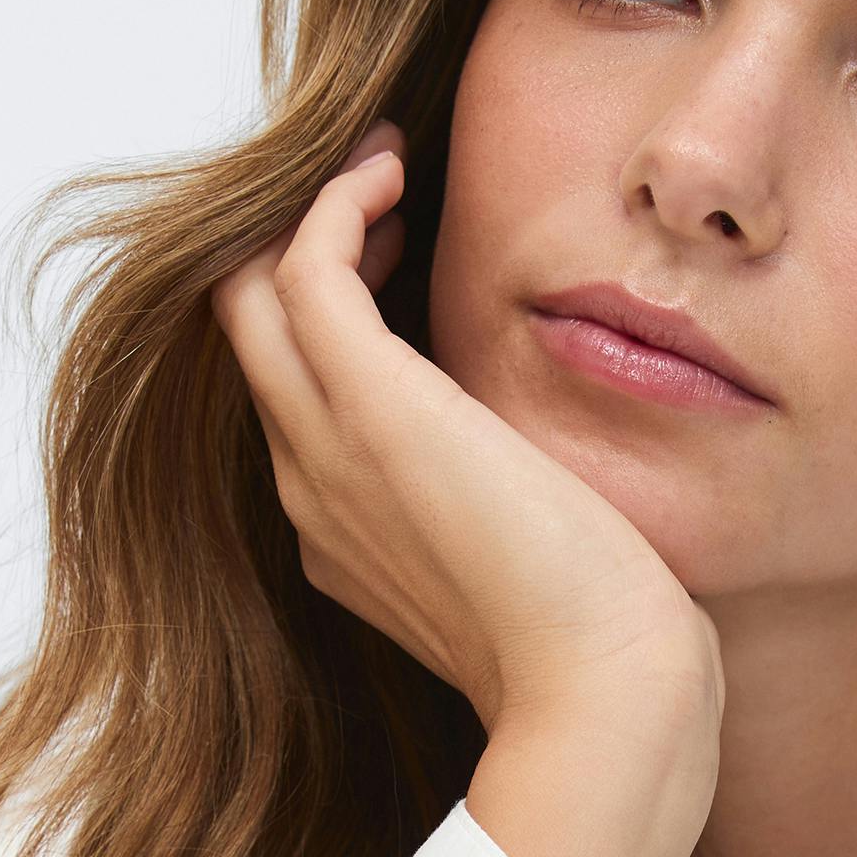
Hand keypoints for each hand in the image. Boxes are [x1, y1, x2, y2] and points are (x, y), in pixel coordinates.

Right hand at [209, 120, 720, 735]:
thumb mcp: (527, 556)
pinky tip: (390, 174)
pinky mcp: (368, 405)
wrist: (605, 689)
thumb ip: (498, 504)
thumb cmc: (597, 640)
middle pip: (251, 336)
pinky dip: (332, 203)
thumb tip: (528, 464)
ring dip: (314, 211)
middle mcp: (313, 492)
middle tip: (383, 187)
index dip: (332, 312)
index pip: (295, 395)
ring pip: (252, 294)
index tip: (400, 252)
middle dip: (302, 246)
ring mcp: (326, 452)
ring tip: (387, 166)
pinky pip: (299, 267)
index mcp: (345, 534)